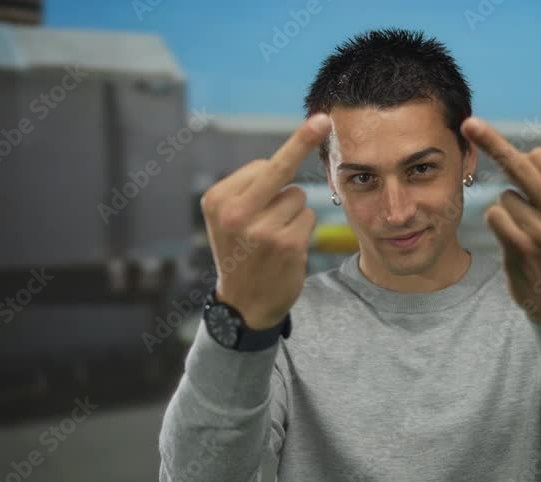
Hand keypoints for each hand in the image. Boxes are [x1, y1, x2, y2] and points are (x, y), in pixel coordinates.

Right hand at [200, 113, 331, 328]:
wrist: (244, 303)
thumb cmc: (242, 253)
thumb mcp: (228, 219)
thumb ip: (251, 189)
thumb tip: (288, 153)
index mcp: (217, 200)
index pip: (261, 167)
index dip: (274, 174)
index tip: (304, 134)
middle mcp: (235, 213)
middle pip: (280, 168)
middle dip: (303, 138)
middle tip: (323, 119)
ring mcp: (261, 229)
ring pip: (298, 197)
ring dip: (294, 213)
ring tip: (273, 238)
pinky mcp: (286, 244)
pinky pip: (309, 217)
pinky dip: (303, 228)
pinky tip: (286, 248)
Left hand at [461, 116, 540, 326]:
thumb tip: (518, 154)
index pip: (540, 157)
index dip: (525, 160)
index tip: (509, 149)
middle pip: (519, 166)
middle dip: (491, 141)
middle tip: (470, 123)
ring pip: (504, 198)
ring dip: (507, 210)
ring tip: (528, 232)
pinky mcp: (522, 249)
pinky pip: (494, 217)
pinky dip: (498, 224)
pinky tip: (514, 240)